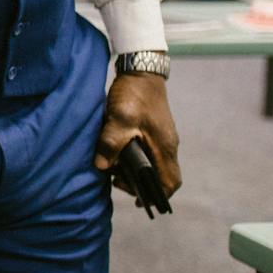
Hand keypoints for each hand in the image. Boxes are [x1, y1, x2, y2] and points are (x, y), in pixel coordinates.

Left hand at [94, 72, 181, 199]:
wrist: (141, 71)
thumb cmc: (134, 95)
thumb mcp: (119, 119)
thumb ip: (111, 143)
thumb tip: (102, 167)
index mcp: (164, 147)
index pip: (171, 181)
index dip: (158, 195)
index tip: (141, 201)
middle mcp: (167, 145)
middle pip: (161, 176)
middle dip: (142, 185)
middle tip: (118, 181)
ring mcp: (162, 137)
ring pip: (153, 164)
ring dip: (136, 171)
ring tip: (114, 169)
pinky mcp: (154, 130)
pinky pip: (148, 153)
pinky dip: (135, 159)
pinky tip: (117, 155)